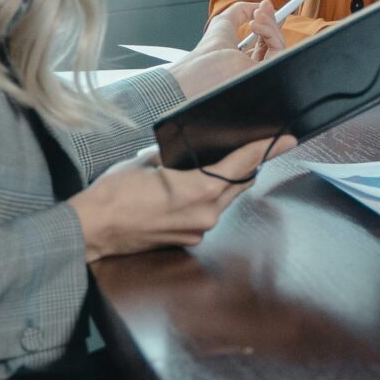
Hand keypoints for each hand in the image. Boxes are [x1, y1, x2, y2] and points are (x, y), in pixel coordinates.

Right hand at [67, 138, 293, 261]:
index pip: (242, 164)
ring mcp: (198, 230)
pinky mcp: (188, 239)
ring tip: (221, 164)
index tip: (286, 139)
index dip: (266, 149)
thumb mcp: (147, 160)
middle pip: (239, 184)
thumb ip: (176, 157)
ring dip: (226, 183)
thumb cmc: (115, 192)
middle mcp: (206, 213)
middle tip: (260, 147)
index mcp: (199, 189)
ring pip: (224, 200)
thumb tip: (188, 153)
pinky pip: (207, 214)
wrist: (93, 229)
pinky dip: (207, 200)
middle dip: (249, 165)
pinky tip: (193, 189)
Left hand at [169, 1, 286, 99]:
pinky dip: (271, 32)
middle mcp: (253, 70)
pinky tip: (255, 25)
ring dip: (270, 24)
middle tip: (265, 6)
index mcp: (241, 63)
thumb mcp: (224, 22)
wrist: (204, 68)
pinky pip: (280, 49)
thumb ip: (241, 10)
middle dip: (271, 21)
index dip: (264, 25)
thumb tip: (260, 6)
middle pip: (273, 43)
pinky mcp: (270, 74)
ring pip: (279, 45)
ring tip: (256, 15)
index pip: (261, 44)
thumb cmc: (208, 51)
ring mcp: (262, 73)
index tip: (264, 8)